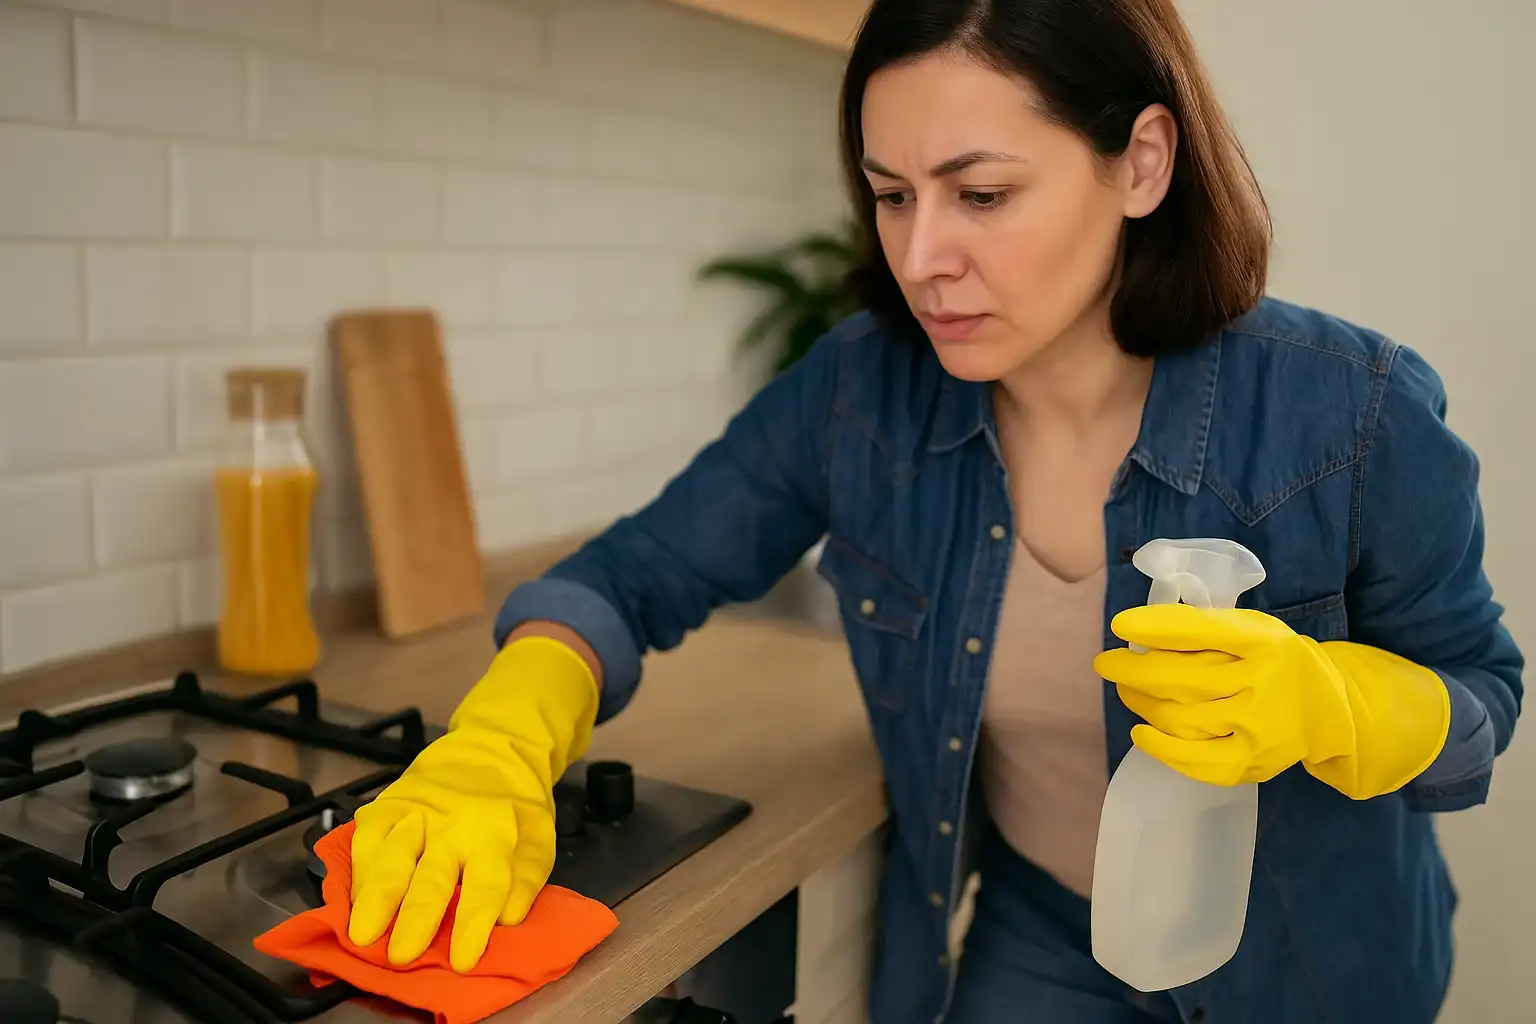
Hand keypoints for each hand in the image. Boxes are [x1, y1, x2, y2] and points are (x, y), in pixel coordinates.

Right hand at [347, 637, 598, 971]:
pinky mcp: (387, 804)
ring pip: (392, 856)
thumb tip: (506, 920)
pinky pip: (366, 839)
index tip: (461, 962)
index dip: (472, 924)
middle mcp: (453, 824)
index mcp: (496, 836)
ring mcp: (416, 812)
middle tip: (400, 955)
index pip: (485, 885)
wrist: (493, 748)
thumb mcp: (538, 842)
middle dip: (415, 917)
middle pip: (432, 875)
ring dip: (376, 896)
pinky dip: (357, 872)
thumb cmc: (515, 808)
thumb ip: (524, 882)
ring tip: (361, 934)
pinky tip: (352, 901)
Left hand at [1093, 604, 1449, 797]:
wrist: (1331, 709)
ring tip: (1125, 691)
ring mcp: (1259, 726)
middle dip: (1133, 671)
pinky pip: (1197, 760)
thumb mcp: (1252, 632)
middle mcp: (1263, 682)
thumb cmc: (1276, 663)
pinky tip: (1142, 733)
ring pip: (1181, 718)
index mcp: (1263, 641)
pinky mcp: (1253, 761)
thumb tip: (1138, 633)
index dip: (1155, 626)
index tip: (1120, 625)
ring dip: (1141, 704)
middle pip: (1181, 678)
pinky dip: (1162, 748)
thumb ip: (1206, 630)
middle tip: (1106, 663)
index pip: (1200, 630)